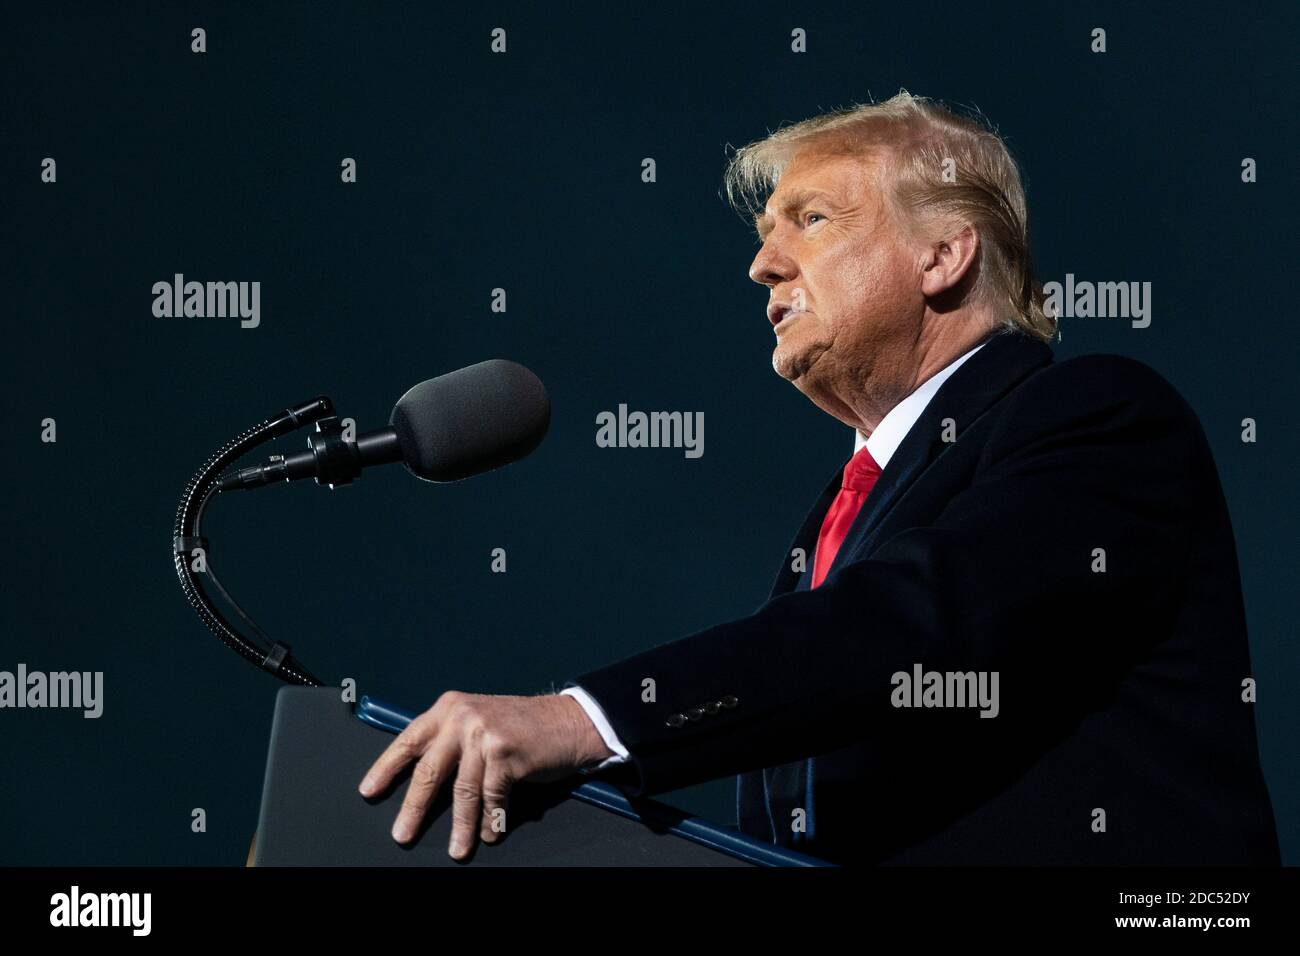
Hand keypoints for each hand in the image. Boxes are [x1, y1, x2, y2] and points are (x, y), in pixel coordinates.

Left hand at [358, 691, 613, 858]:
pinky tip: (489, 833)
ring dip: (460, 826)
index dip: (387, 768)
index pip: (408, 740)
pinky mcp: (506, 752)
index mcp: (449, 708)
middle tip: (402, 834)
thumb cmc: (522, 727)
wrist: (569, 721)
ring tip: (457, 850)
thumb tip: (420, 780)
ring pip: (463, 791)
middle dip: (414, 808)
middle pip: (429, 770)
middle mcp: (462, 717)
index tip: (369, 792)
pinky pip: (492, 797)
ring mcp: (484, 734)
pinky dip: (490, 820)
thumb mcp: (478, 721)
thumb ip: (450, 740)